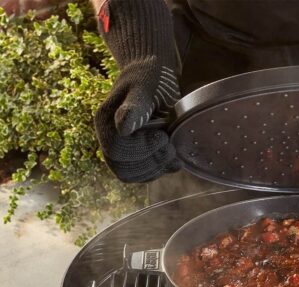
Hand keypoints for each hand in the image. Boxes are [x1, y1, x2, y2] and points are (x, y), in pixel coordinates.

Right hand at [94, 0, 181, 182]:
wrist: (153, 78)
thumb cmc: (150, 80)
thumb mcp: (145, 90)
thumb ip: (135, 108)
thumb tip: (123, 128)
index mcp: (105, 121)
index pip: (117, 150)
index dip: (142, 149)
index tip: (163, 136)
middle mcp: (107, 138)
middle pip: (122, 167)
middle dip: (151, 161)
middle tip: (170, 145)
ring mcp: (118, 150)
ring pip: (130, 175)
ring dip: (155, 169)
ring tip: (172, 152)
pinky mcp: (131, 157)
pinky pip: (139, 176)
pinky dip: (157, 171)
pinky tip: (171, 160)